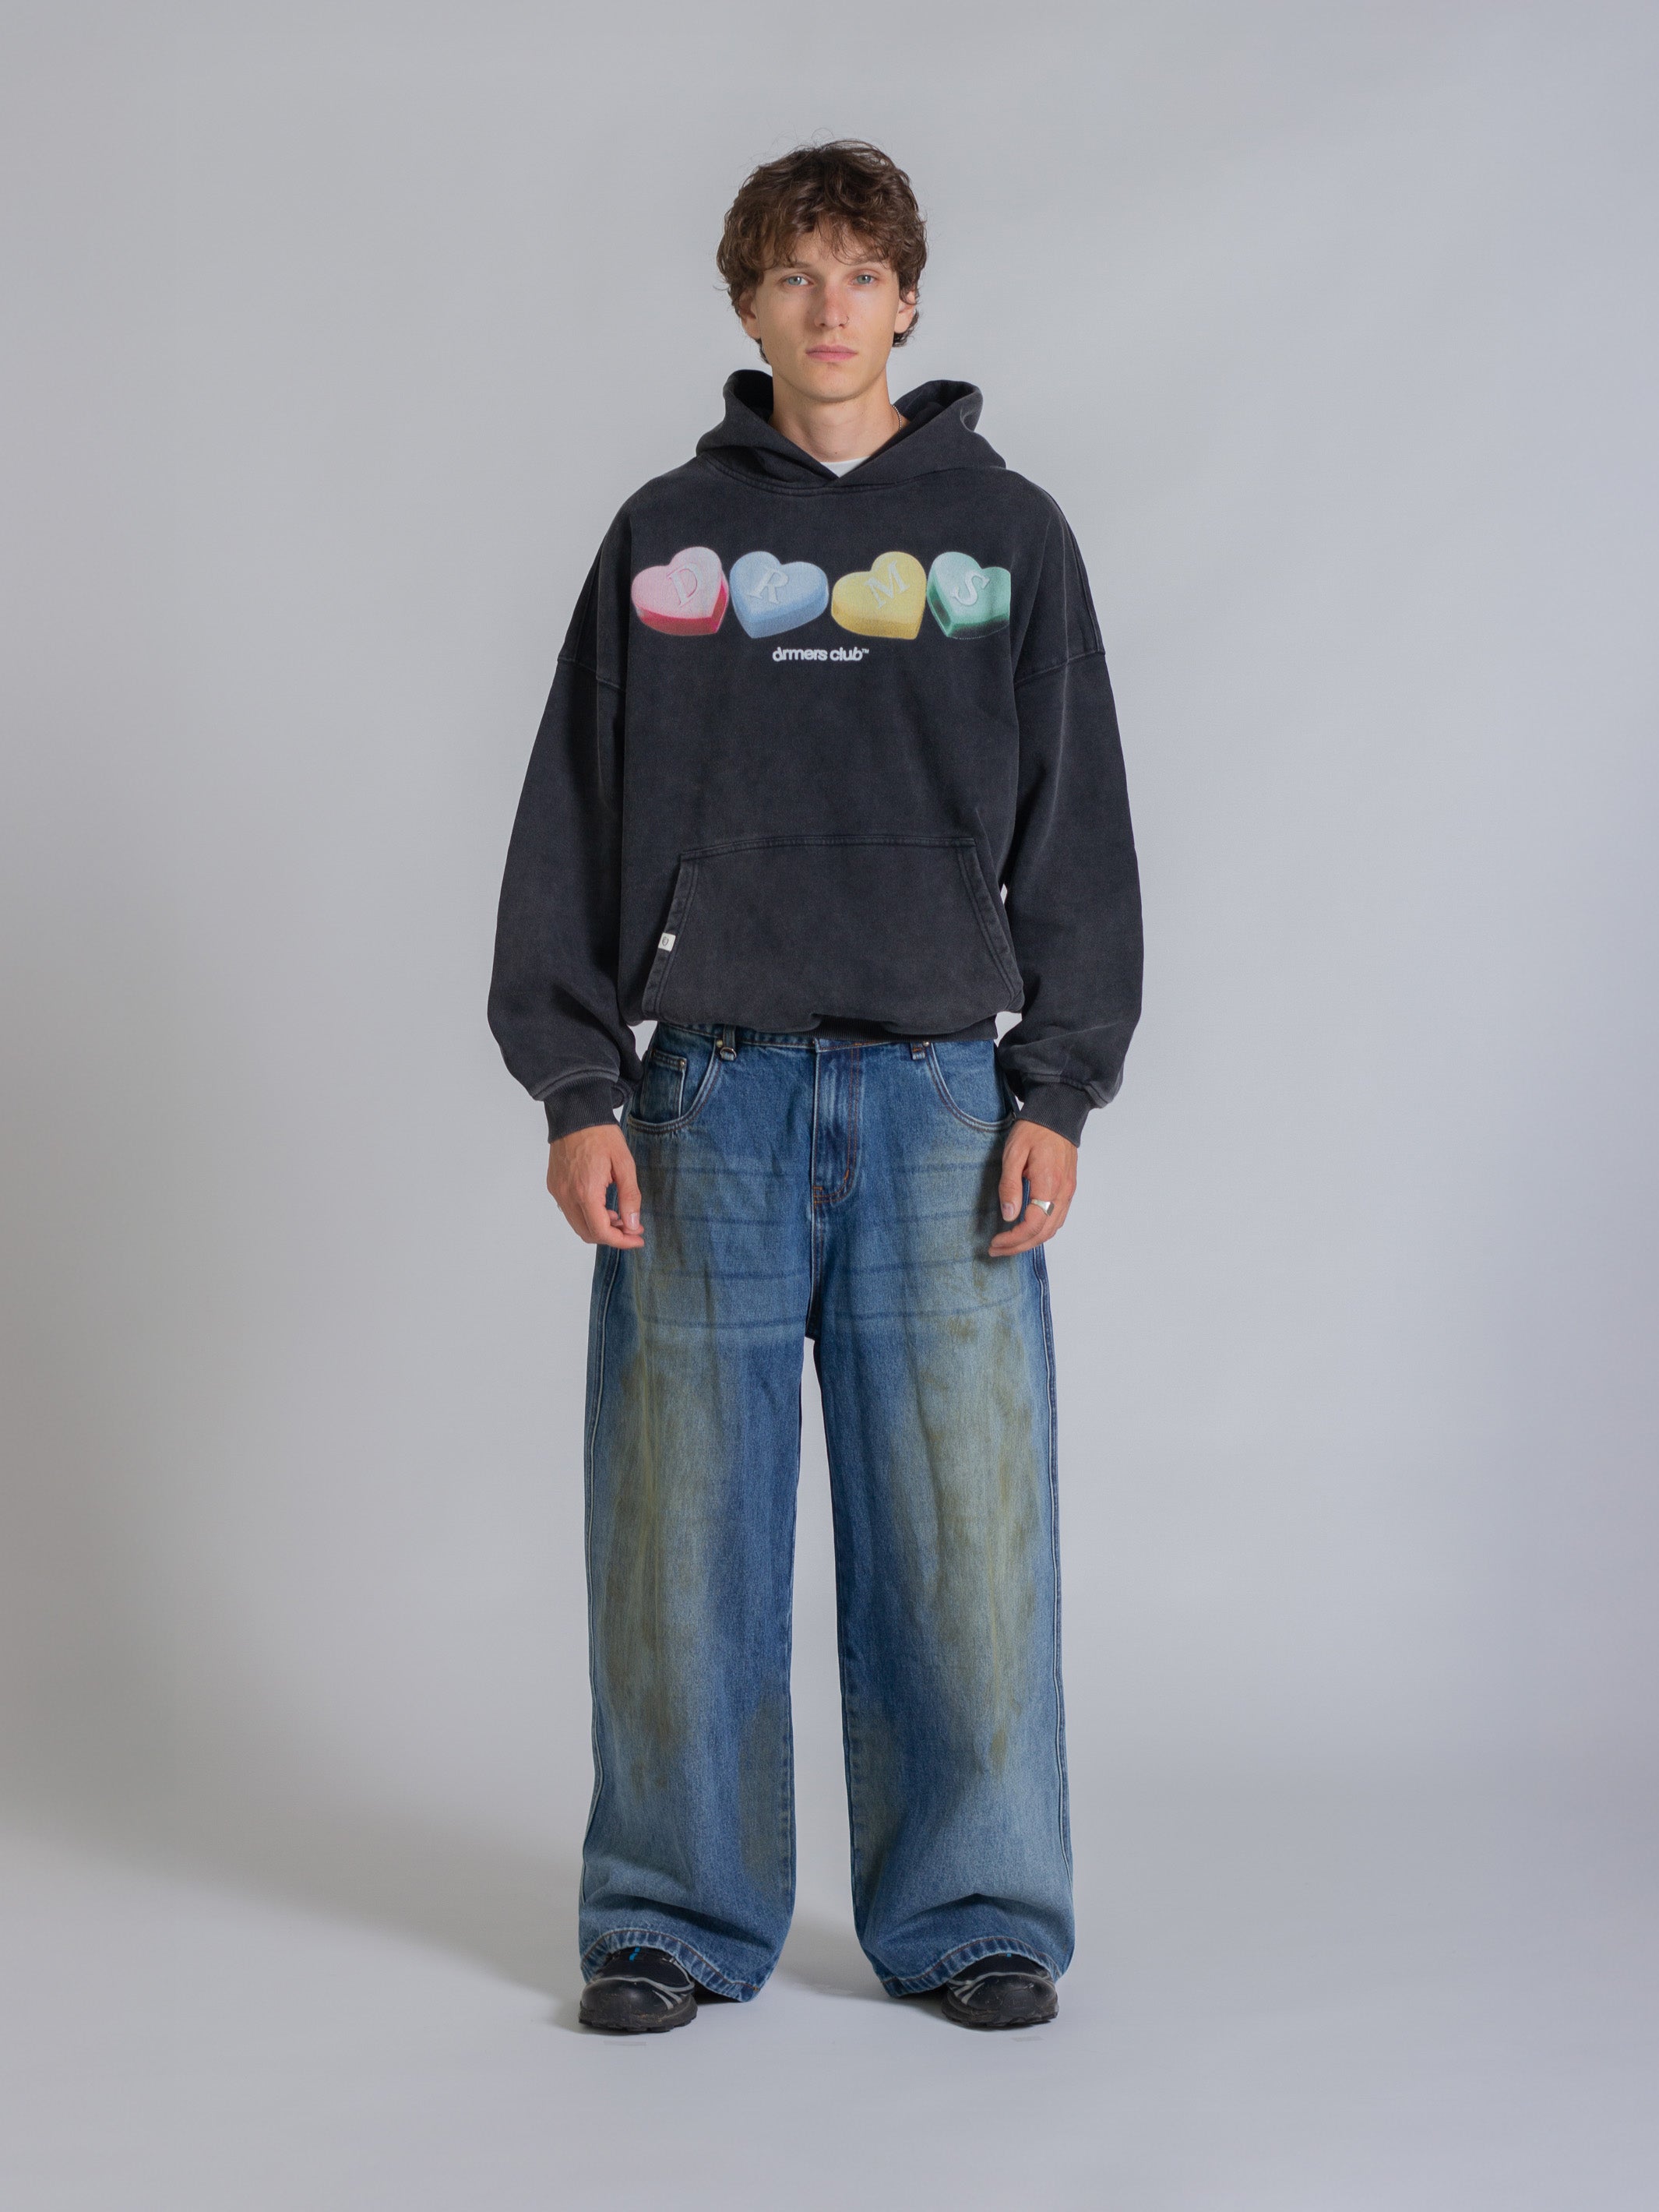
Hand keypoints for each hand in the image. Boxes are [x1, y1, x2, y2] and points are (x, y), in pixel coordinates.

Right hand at [547, 1123, 643, 1248]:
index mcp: (586, 1191)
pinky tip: (602, 1205)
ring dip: (599, 1227)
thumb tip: (632, 1225)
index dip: (622, 1241)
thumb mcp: (625, 1164)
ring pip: (578, 1225)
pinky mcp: (554, 1186)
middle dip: (612, 1236)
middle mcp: (568, 1195)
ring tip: (619, 1215)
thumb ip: (629, 1197)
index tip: (637, 1238)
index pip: (601, 1232)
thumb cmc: (601, 1135)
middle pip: (588, 1234)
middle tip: (632, 1228)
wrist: (576, 1114)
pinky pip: (570, 1212)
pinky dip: (587, 1216)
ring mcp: (558, 1192)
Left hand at [989, 1119, 1077, 1256]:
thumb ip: (1010, 1185)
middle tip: (997, 1250)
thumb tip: (1009, 1215)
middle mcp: (1063, 1192)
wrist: (1057, 1114)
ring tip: (1009, 1244)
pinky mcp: (1068, 1188)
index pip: (1033, 1224)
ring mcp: (1068, 1191)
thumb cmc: (1033, 1130)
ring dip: (1031, 1241)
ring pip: (1053, 1229)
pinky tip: (1026, 1230)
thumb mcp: (1013, 1154)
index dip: (1013, 1239)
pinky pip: (1057, 1218)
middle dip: (1020, 1246)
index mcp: (1049, 1183)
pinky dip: (1042, 1230)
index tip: (995, 1242)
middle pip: (1044, 1233)